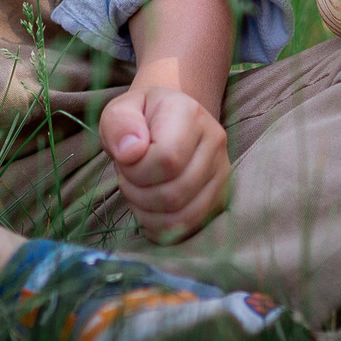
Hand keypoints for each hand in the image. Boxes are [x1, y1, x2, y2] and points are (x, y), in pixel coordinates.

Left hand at [99, 81, 230, 242]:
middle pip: (174, 193)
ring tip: (138, 190)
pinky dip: (160, 226)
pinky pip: (188, 228)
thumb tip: (130, 153)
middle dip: (138, 193)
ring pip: (182, 217)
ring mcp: (221, 172)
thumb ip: (118, 125)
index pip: (167, 159)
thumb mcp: (118, 111)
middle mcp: (214, 142)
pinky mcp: (220, 198)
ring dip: (147, 213)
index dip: (137, 169)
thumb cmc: (138, 118)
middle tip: (127, 177)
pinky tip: (149, 207)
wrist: (164, 121)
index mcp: (190, 114)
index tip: (125, 159)